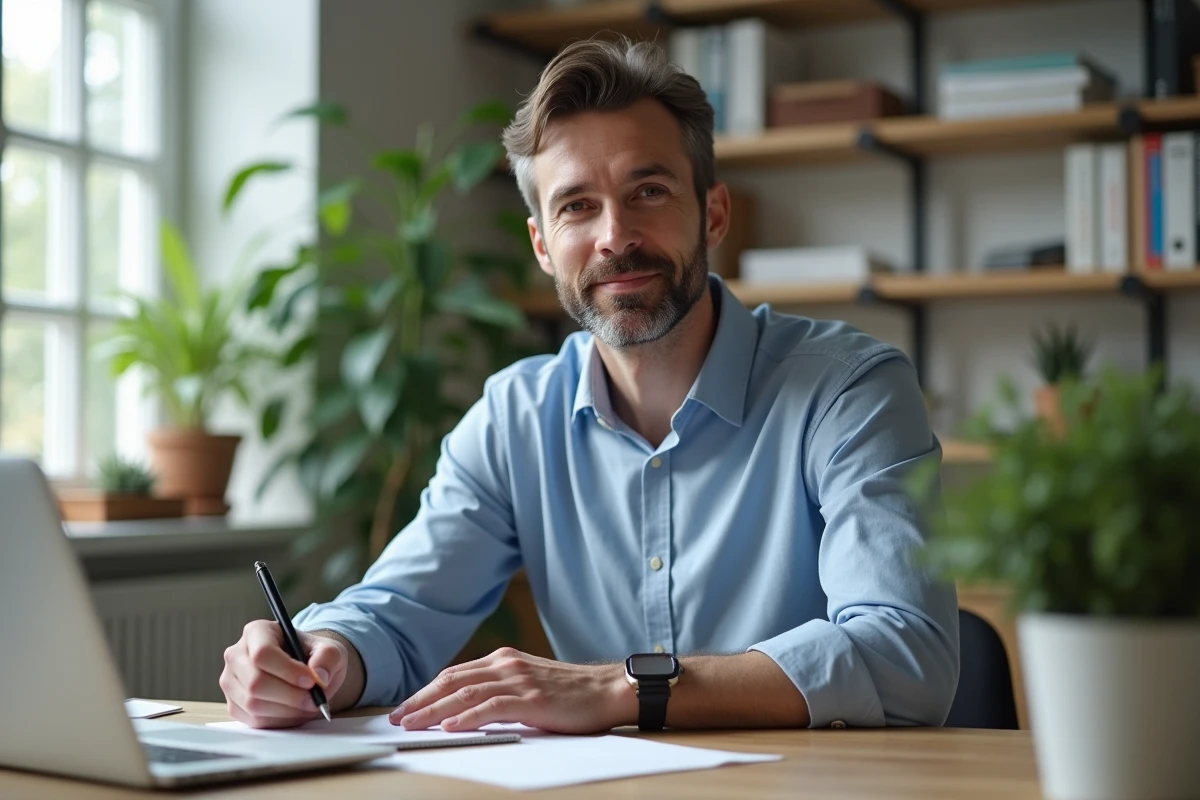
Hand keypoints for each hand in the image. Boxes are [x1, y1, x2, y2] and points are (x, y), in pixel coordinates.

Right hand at [220, 620, 347, 727]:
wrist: (306, 672)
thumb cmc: (314, 657)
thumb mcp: (330, 650)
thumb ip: (328, 658)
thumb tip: (319, 676)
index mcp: (257, 632)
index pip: (262, 653)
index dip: (288, 671)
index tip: (311, 681)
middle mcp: (236, 655)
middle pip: (255, 682)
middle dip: (290, 696)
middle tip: (314, 699)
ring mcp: (230, 681)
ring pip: (254, 704)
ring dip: (287, 710)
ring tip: (307, 704)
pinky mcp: (233, 705)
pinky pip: (254, 720)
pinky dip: (280, 721)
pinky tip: (294, 711)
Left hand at [391, 647, 635, 733]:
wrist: (606, 690)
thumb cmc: (570, 693)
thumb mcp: (528, 683)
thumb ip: (500, 688)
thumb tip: (467, 707)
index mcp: (504, 659)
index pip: (454, 673)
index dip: (426, 691)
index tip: (406, 707)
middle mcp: (506, 664)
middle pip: (451, 681)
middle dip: (420, 700)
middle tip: (396, 718)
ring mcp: (518, 680)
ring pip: (464, 693)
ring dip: (434, 710)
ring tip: (412, 724)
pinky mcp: (531, 699)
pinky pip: (490, 707)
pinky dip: (466, 717)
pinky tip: (449, 727)